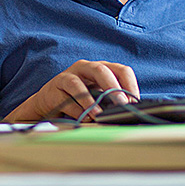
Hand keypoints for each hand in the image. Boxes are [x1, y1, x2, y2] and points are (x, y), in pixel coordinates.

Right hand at [4, 60, 139, 122]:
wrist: (50, 101)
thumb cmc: (79, 98)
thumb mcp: (98, 96)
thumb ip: (111, 100)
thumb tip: (130, 111)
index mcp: (101, 68)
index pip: (121, 70)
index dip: (130, 85)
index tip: (134, 102)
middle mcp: (85, 67)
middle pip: (101, 70)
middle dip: (112, 87)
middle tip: (120, 104)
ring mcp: (68, 75)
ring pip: (78, 84)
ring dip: (90, 101)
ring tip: (98, 115)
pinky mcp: (54, 87)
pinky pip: (66, 98)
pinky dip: (76, 109)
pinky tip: (84, 118)